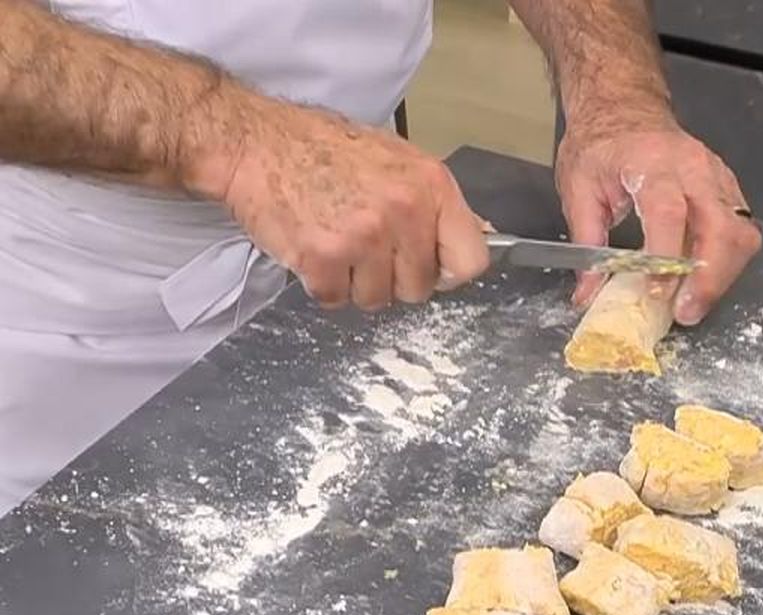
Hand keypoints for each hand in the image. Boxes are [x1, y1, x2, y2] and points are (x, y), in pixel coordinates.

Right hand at [202, 98, 488, 310]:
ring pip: (377, 299)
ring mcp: (364, 238)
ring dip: (357, 283)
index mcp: (432, 186)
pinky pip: (336, 299)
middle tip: (368, 248)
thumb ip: (437, 204)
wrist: (257, 143)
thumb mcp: (398, 160)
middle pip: (420, 288)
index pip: (472, 260)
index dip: (450, 271)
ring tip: (339, 244)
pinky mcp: (324, 258)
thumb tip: (481, 234)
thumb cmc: (326, 149)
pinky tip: (315, 250)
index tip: (432, 267)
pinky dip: (323, 284)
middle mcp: (405, 213)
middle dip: (395, 277)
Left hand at [556, 120, 760, 324]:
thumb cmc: (601, 144)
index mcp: (651, 163)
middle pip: (722, 226)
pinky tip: (701, 279)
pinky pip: (741, 231)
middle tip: (686, 312)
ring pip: (741, 233)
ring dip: (723, 275)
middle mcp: (694, 168)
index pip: (669, 212)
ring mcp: (718, 178)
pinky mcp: (728, 190)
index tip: (657, 292)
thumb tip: (588, 293)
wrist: (623, 108)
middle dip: (710, 277)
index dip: (666, 257)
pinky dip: (727, 263)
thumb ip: (587, 243)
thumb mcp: (578, 188)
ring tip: (693, 303)